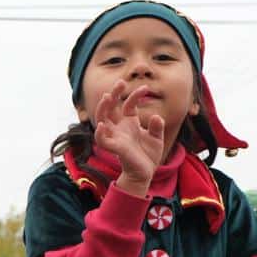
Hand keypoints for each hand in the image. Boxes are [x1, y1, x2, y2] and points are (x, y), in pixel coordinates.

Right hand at [93, 81, 165, 196]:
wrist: (145, 174)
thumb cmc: (148, 156)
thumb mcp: (156, 138)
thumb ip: (156, 127)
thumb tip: (155, 116)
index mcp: (128, 123)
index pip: (128, 104)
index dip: (135, 95)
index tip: (145, 88)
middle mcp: (119, 128)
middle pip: (111, 108)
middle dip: (114, 94)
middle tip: (120, 82)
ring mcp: (116, 137)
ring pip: (102, 120)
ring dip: (103, 108)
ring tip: (107, 97)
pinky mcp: (115, 148)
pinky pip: (103, 140)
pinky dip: (100, 133)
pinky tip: (102, 125)